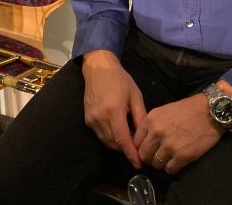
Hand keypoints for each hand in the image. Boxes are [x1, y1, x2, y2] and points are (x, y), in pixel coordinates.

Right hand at [82, 49, 146, 168]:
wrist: (99, 69)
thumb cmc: (120, 80)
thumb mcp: (135, 96)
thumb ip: (140, 116)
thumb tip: (144, 136)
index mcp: (114, 111)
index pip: (122, 140)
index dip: (131, 153)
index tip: (139, 163)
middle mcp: (100, 119)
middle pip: (114, 144)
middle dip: (126, 148)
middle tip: (138, 147)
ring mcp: (92, 120)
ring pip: (106, 141)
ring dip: (118, 144)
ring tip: (130, 138)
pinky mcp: (87, 120)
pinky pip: (100, 135)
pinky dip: (110, 137)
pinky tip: (118, 130)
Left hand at [134, 94, 221, 174]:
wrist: (211, 110)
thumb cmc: (188, 109)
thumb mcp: (165, 110)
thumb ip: (153, 125)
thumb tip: (144, 141)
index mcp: (151, 119)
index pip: (136, 141)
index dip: (142, 146)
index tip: (149, 147)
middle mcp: (157, 133)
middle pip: (144, 155)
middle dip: (150, 156)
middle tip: (160, 153)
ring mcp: (169, 145)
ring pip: (156, 164)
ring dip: (162, 162)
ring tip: (171, 155)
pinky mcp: (182, 156)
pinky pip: (169, 170)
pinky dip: (173, 166)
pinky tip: (179, 158)